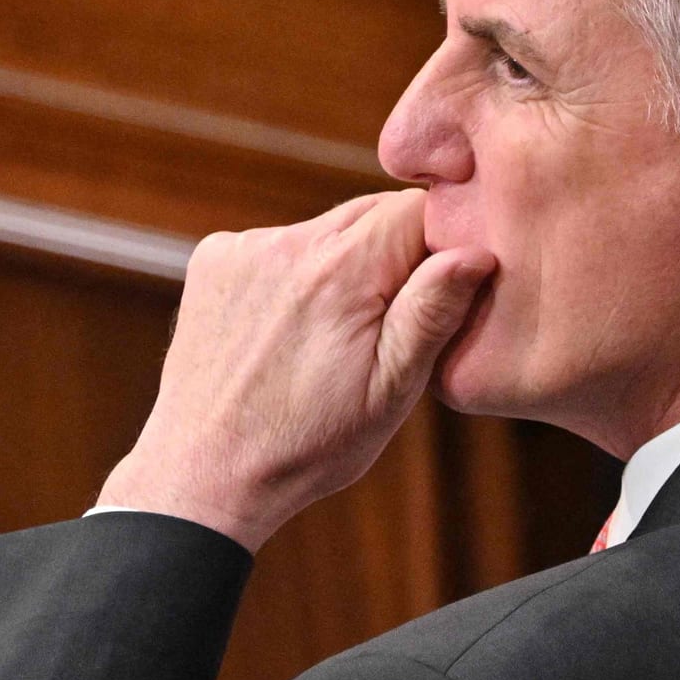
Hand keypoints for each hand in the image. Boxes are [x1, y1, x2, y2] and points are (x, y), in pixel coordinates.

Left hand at [96, 191, 495, 550]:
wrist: (204, 471)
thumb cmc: (306, 446)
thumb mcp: (390, 393)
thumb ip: (432, 314)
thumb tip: (474, 251)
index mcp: (342, 271)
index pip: (418, 208)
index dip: (440, 244)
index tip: (435, 295)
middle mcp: (289, 242)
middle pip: (372, 212)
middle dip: (392, 256)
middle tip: (382, 328)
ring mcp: (244, 247)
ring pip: (325, 231)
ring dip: (341, 267)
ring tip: (328, 339)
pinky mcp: (213, 260)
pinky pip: (277, 246)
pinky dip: (293, 275)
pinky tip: (285, 333)